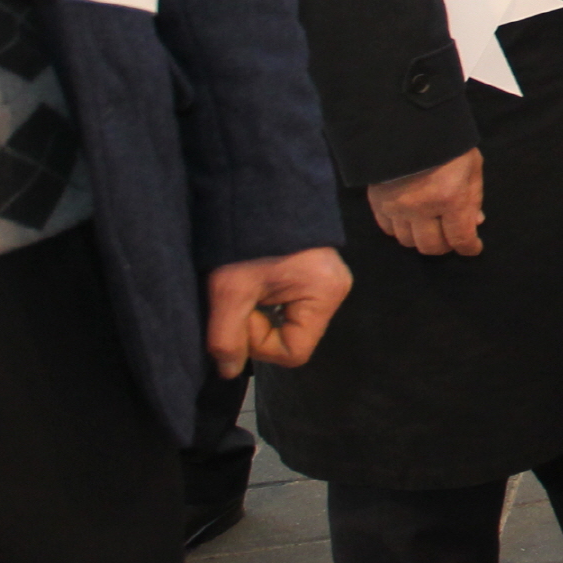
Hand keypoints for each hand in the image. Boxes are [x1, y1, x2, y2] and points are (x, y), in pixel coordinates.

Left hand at [205, 247, 352, 375]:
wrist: (254, 191)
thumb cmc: (247, 240)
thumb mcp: (229, 290)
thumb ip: (226, 337)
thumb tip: (228, 371)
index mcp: (325, 294)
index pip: (294, 352)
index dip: (259, 345)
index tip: (241, 316)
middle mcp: (336, 290)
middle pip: (293, 337)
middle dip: (258, 328)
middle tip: (240, 299)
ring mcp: (328, 281)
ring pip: (289, 322)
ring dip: (260, 314)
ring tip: (246, 288)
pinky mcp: (315, 274)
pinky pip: (290, 306)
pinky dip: (267, 303)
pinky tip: (254, 283)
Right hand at [368, 149, 483, 257]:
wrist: (409, 123)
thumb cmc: (449, 143)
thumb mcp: (472, 167)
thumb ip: (473, 198)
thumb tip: (474, 223)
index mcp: (450, 198)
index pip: (460, 238)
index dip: (469, 248)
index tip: (473, 248)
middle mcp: (421, 208)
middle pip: (431, 246)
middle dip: (445, 245)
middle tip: (451, 237)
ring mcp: (396, 207)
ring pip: (408, 241)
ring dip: (422, 238)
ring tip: (430, 227)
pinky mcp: (377, 202)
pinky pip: (388, 230)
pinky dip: (401, 230)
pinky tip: (410, 220)